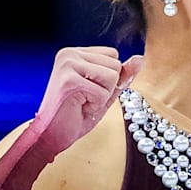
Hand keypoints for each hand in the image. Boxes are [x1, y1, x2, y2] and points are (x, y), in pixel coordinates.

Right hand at [29, 47, 144, 153]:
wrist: (51, 136)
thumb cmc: (74, 116)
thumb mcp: (105, 93)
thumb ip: (121, 76)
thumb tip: (139, 58)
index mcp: (75, 53)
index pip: (113, 56)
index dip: (109, 80)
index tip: (88, 91)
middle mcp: (69, 54)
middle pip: (115, 65)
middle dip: (106, 88)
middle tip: (84, 99)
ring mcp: (67, 64)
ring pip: (112, 76)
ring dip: (101, 96)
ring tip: (82, 102)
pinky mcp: (68, 79)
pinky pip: (103, 92)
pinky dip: (95, 105)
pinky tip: (78, 107)